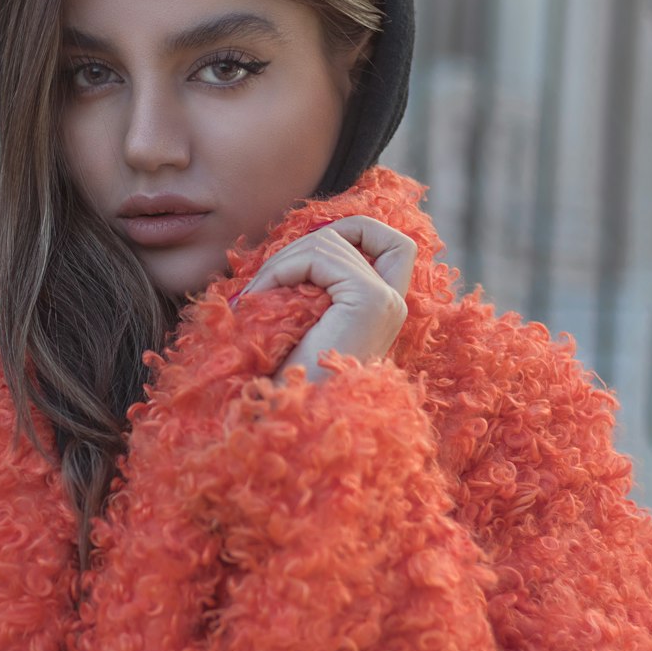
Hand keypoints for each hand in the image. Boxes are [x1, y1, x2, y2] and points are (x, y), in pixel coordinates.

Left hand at [233, 216, 416, 383]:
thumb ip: (314, 282)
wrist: (286, 419)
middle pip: (363, 231)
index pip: (393, 244)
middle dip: (305, 244)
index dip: (354, 231)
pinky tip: (260, 298)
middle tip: (264, 281)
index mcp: (384, 310)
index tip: (306, 255)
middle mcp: (395, 304)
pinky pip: (322, 255)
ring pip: (332, 241)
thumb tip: (303, 238)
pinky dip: (283, 267)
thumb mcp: (302, 318)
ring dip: (283, 260)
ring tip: (256, 297)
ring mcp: (387, 302)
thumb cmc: (285, 378)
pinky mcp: (371, 301)